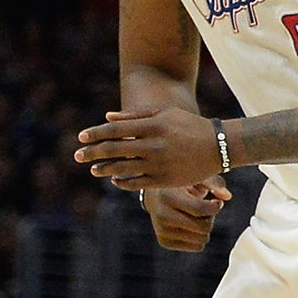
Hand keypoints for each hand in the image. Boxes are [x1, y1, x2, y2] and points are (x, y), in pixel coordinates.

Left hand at [77, 108, 225, 189]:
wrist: (220, 146)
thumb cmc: (190, 126)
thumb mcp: (165, 114)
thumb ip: (135, 116)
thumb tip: (107, 117)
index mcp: (153, 126)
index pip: (115, 129)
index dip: (96, 134)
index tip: (81, 138)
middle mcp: (153, 145)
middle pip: (115, 149)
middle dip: (93, 152)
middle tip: (77, 156)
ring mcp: (159, 163)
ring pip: (123, 168)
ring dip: (105, 169)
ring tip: (94, 170)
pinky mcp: (166, 179)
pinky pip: (137, 183)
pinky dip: (123, 182)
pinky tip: (115, 180)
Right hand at [142, 178, 232, 251]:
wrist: (155, 196)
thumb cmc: (181, 184)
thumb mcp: (195, 178)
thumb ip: (213, 183)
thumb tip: (227, 196)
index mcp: (168, 197)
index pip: (200, 210)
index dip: (215, 207)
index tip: (216, 201)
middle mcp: (162, 216)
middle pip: (204, 228)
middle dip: (210, 218)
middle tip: (204, 209)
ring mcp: (162, 231)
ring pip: (202, 239)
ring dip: (205, 228)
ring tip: (196, 216)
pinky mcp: (165, 242)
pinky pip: (197, 247)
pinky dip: (199, 237)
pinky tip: (191, 225)